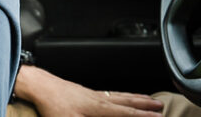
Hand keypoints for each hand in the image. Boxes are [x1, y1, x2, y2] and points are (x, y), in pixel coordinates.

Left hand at [13, 65, 163, 116]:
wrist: (40, 86)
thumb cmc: (52, 105)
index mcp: (98, 108)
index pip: (126, 112)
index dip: (142, 116)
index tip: (158, 116)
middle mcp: (98, 99)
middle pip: (127, 100)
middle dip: (144, 104)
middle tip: (160, 105)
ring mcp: (92, 94)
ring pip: (119, 95)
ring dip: (135, 97)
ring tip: (147, 99)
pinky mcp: (84, 92)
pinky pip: (110, 93)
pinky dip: (120, 95)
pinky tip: (119, 96)